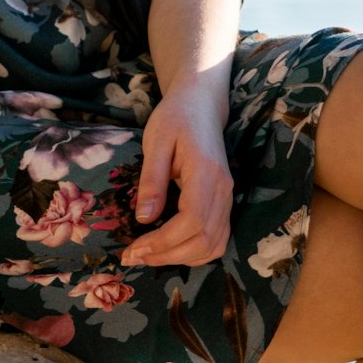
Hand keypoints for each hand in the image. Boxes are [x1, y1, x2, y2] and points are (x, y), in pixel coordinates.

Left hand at [121, 86, 232, 266]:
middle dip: (167, 255)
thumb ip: (152, 180)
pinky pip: (217, 238)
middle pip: (204, 239)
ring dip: (182, 258)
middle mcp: (223, 189)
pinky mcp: (225, 201)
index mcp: (206, 172)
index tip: (135, 246)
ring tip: (149, 255)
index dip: (164, 242)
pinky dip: (195, 252)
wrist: (201, 104)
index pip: (192, 220)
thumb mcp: (156, 142)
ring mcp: (228, 196)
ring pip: (214, 245)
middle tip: (134, 256)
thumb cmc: (175, 117)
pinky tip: (171, 248)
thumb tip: (143, 219)